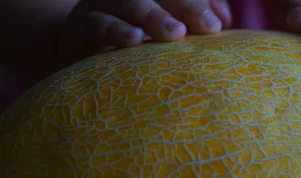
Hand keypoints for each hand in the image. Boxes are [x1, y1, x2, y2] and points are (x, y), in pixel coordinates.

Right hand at [57, 0, 230, 63]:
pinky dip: (116, 30)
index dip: (197, 2)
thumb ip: (193, 18)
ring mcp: (101, 5)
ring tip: (175, 34)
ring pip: (128, 2)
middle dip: (187, 6)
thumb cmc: (132, 37)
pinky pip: (98, 24)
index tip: (220, 23)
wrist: (78, 49)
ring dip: (152, 16)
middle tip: (208, 27)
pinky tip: (134, 41)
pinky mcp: (81, 26)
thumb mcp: (163, 26)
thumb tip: (222, 20)